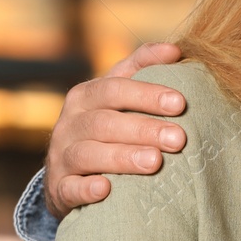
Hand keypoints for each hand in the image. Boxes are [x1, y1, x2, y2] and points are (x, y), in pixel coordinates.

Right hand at [45, 42, 187, 218]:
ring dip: (123, 157)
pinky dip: (85, 189)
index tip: (180, 103)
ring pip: (88, 153)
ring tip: (155, 162)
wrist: (69, 175)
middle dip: (144, 129)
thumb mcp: (119, 96)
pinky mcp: (59, 188)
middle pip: (105, 122)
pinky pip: (69, 188)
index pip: (115, 88)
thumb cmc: (108, 127)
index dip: (146, 94)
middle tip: (178, 138)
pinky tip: (105, 189)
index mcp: (86, 96)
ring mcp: (61, 156)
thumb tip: (175, 51)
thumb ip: (142, 69)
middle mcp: (70, 124)